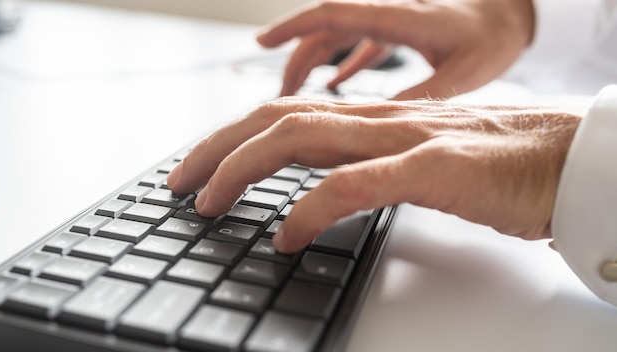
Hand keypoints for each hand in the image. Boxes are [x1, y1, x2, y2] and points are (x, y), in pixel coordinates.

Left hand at [167, 97, 580, 252]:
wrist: (571, 157)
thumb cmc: (500, 164)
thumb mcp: (417, 159)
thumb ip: (370, 164)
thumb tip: (321, 188)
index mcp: (374, 120)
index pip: (284, 115)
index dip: (232, 137)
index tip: (199, 168)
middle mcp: (379, 121)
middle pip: (275, 119)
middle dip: (216, 148)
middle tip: (180, 185)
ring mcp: (405, 139)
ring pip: (301, 138)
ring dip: (243, 169)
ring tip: (208, 204)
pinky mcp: (434, 169)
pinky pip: (355, 183)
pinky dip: (311, 209)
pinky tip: (285, 235)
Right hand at [257, 0, 534, 98]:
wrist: (513, 13)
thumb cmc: (492, 36)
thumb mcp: (462, 73)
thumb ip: (423, 95)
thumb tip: (387, 126)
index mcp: (396, 17)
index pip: (332, 14)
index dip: (294, 27)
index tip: (263, 41)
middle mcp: (384, 13)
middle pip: (323, 31)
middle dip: (292, 57)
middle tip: (278, 93)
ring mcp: (386, 21)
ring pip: (334, 37)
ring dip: (310, 62)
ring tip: (293, 95)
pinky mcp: (393, 31)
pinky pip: (353, 44)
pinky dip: (336, 64)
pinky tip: (331, 85)